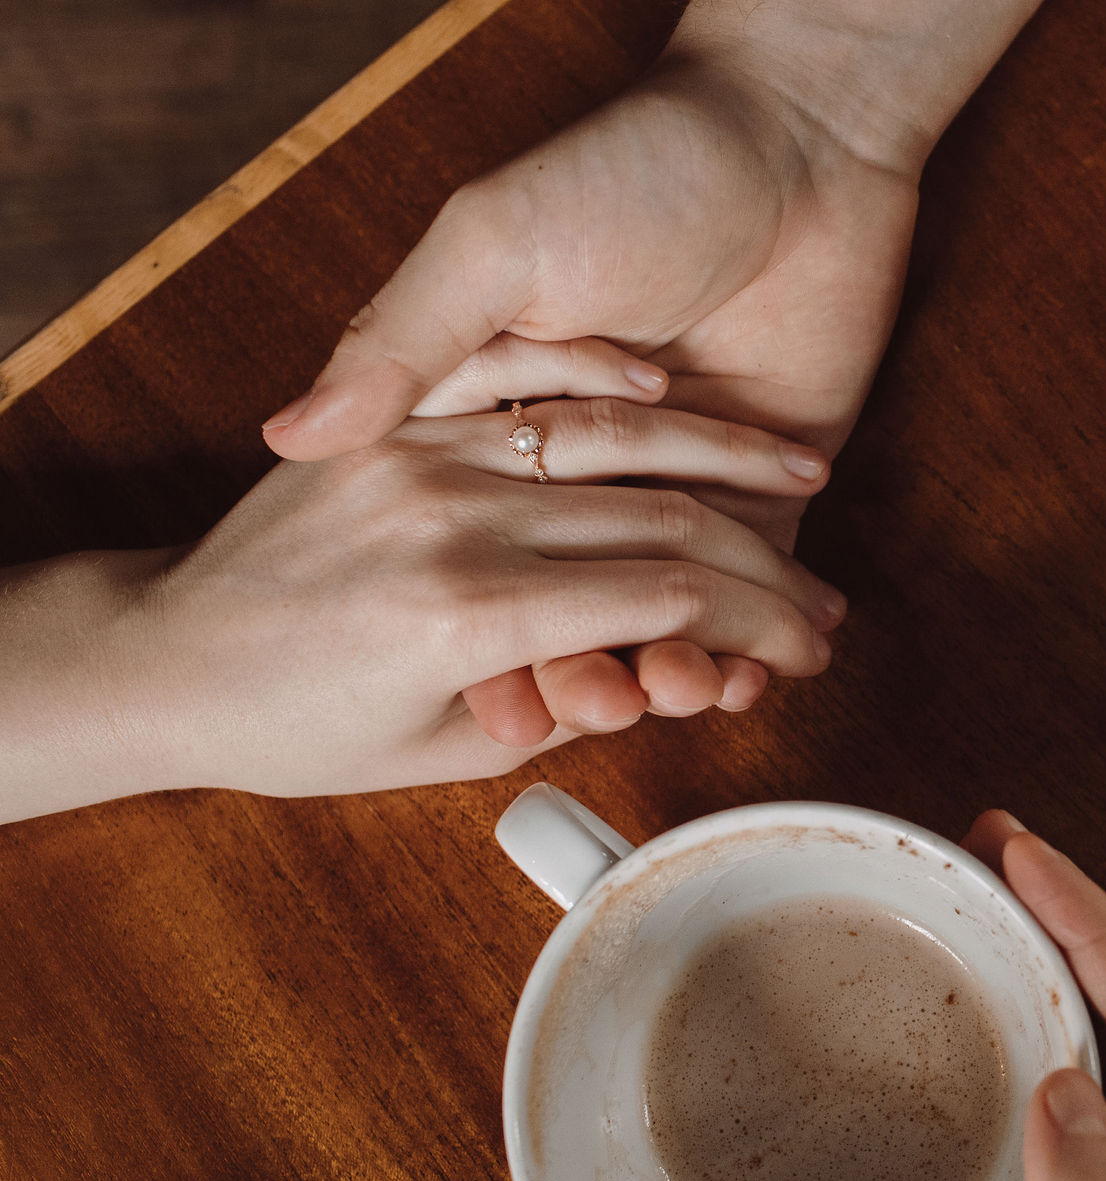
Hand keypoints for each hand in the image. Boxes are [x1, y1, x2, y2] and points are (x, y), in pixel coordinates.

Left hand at [0, 386, 838, 823]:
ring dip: (730, 463)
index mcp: (468, 616)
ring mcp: (427, 454)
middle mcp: (454, 522)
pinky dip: (619, 390)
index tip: (808, 650)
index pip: (664, 600)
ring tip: (807, 484)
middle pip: (665, 524)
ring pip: (622, 441)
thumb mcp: (432, 757)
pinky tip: (687, 407)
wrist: (159, 654)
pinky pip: (534, 382)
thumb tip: (638, 681)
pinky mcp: (403, 417)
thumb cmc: (287, 729)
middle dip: (768, 565)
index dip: (758, 625)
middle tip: (831, 599)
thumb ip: (549, 710)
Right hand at [257, 0, 1039, 738]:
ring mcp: (669, 481)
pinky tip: (740, 683)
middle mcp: (574, 463)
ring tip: (673, 703)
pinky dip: (742, 645)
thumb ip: (406, 338)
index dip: (476, 635)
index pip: (467, 554)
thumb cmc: (634, 169)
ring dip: (668, 666)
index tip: (488, 702)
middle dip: (585, 670)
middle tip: (596, 716)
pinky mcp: (762, 490)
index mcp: (489, 416)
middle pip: (571, 598)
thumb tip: (296, 429)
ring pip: (656, 611)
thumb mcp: (494, 240)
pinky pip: (744, 592)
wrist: (799, 137)